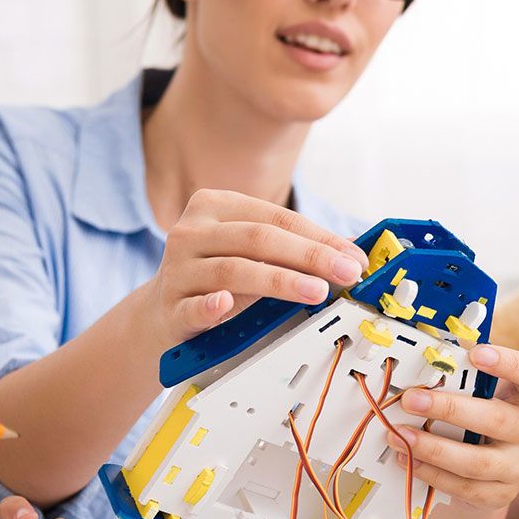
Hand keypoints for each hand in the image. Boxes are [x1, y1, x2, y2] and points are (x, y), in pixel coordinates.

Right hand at [145, 189, 367, 347]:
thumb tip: (353, 250)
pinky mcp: (169, 307)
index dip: (321, 238)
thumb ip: (295, 247)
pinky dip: (210, 305)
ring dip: (279, 281)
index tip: (354, 259)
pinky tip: (224, 303)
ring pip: (232, 270)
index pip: (278, 218)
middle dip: (309, 256)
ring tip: (316, 292)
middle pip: (258, 239)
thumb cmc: (217, 276)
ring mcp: (177, 269)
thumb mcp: (251, 253)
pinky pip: (193, 305)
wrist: (163, 312)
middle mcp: (192, 231)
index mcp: (216, 206)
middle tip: (345, 274)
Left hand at [386, 344, 518, 509]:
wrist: (486, 469)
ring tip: (401, 436)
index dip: (511, 364)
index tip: (477, 354)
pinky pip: (466, 488)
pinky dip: (433, 474)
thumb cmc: (475, 415)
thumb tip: (418, 360)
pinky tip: (408, 460)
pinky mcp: (502, 494)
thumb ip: (457, 376)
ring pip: (479, 461)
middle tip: (412, 400)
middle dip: (449, 410)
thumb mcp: (474, 392)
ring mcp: (518, 465)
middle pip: (498, 420)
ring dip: (434, 448)